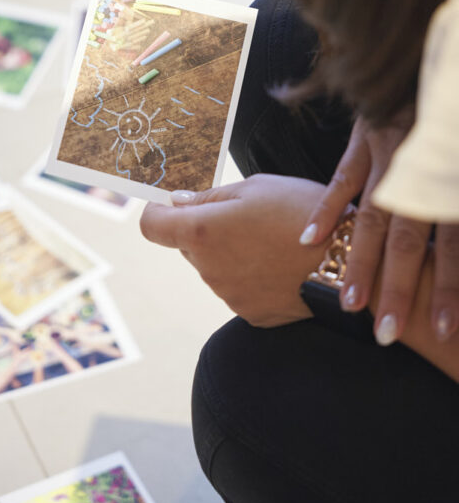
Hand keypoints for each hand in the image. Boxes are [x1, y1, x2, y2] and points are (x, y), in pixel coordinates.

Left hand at [140, 174, 328, 326]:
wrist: (351, 265)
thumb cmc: (303, 214)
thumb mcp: (257, 188)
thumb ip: (210, 197)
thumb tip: (176, 202)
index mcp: (201, 233)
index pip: (152, 226)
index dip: (157, 211)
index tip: (171, 202)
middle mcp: (207, 269)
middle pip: (188, 245)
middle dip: (206, 229)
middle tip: (248, 215)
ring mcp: (228, 296)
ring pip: (216, 266)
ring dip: (232, 251)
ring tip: (273, 238)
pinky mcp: (250, 314)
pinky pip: (239, 287)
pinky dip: (252, 274)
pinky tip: (281, 263)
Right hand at [300, 114, 458, 344]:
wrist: (437, 56)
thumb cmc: (452, 113)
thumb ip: (457, 199)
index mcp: (450, 176)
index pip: (453, 244)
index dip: (449, 288)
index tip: (444, 329)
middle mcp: (420, 168)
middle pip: (409, 237)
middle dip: (398, 288)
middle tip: (387, 333)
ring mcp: (390, 151)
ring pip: (372, 214)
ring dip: (359, 261)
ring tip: (347, 303)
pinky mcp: (364, 134)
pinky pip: (343, 176)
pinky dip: (326, 208)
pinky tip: (309, 239)